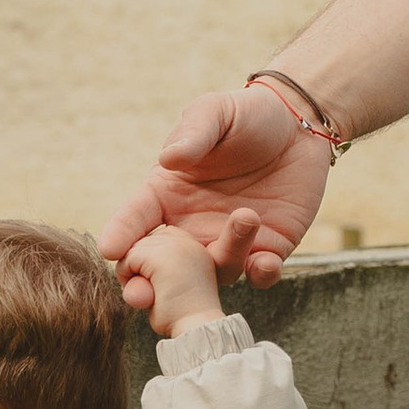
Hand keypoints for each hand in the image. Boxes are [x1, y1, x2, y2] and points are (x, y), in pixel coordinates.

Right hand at [101, 86, 332, 308]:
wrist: (298, 126)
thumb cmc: (245, 115)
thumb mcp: (215, 113)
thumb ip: (193, 134)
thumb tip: (168, 158)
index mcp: (167, 193)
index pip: (135, 218)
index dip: (121, 233)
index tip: (109, 250)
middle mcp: (192, 226)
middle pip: (163, 267)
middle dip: (148, 284)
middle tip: (141, 295)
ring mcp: (228, 242)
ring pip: (216, 271)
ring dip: (225, 259)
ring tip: (245, 218)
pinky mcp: (267, 248)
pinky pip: (259, 274)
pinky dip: (261, 275)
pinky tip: (266, 262)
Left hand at [121, 221, 229, 336]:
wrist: (196, 328)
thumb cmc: (183, 314)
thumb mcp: (173, 282)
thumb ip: (156, 266)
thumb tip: (126, 258)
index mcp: (193, 244)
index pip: (154, 242)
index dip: (150, 266)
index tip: (167, 287)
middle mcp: (185, 239)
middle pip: (141, 244)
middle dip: (141, 270)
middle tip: (161, 293)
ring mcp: (173, 244)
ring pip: (131, 251)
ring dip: (134, 276)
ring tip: (156, 295)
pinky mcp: (158, 254)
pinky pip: (126, 260)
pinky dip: (127, 279)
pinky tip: (148, 294)